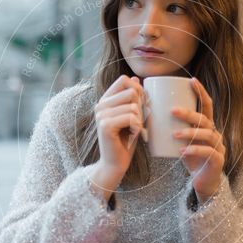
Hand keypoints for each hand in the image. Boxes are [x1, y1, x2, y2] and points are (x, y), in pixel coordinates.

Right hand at [91, 75, 145, 198]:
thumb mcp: (132, 116)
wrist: (115, 164)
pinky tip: (132, 135)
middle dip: (141, 107)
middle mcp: (100, 105)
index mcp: (105, 100)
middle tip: (137, 123)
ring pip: (134, 106)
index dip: (138, 89)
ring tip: (133, 131)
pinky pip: (131, 117)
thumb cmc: (125, 141)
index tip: (141, 104)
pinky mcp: (105, 125)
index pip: (124, 80)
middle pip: (132, 92)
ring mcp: (101, 115)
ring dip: (140, 120)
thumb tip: (135, 78)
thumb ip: (132, 98)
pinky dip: (137, 127)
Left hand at [172, 78, 225, 204]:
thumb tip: (146, 115)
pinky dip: (194, 151)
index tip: (191, 80)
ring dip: (190, 133)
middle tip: (173, 111)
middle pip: (205, 119)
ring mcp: (218, 147)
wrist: (203, 183)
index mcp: (208, 126)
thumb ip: (170, 129)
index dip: (201, 93)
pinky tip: (181, 152)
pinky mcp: (217, 161)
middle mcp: (215, 134)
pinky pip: (208, 153)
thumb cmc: (190, 159)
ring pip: (207, 135)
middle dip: (189, 114)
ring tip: (175, 134)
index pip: (207, 105)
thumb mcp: (181, 142)